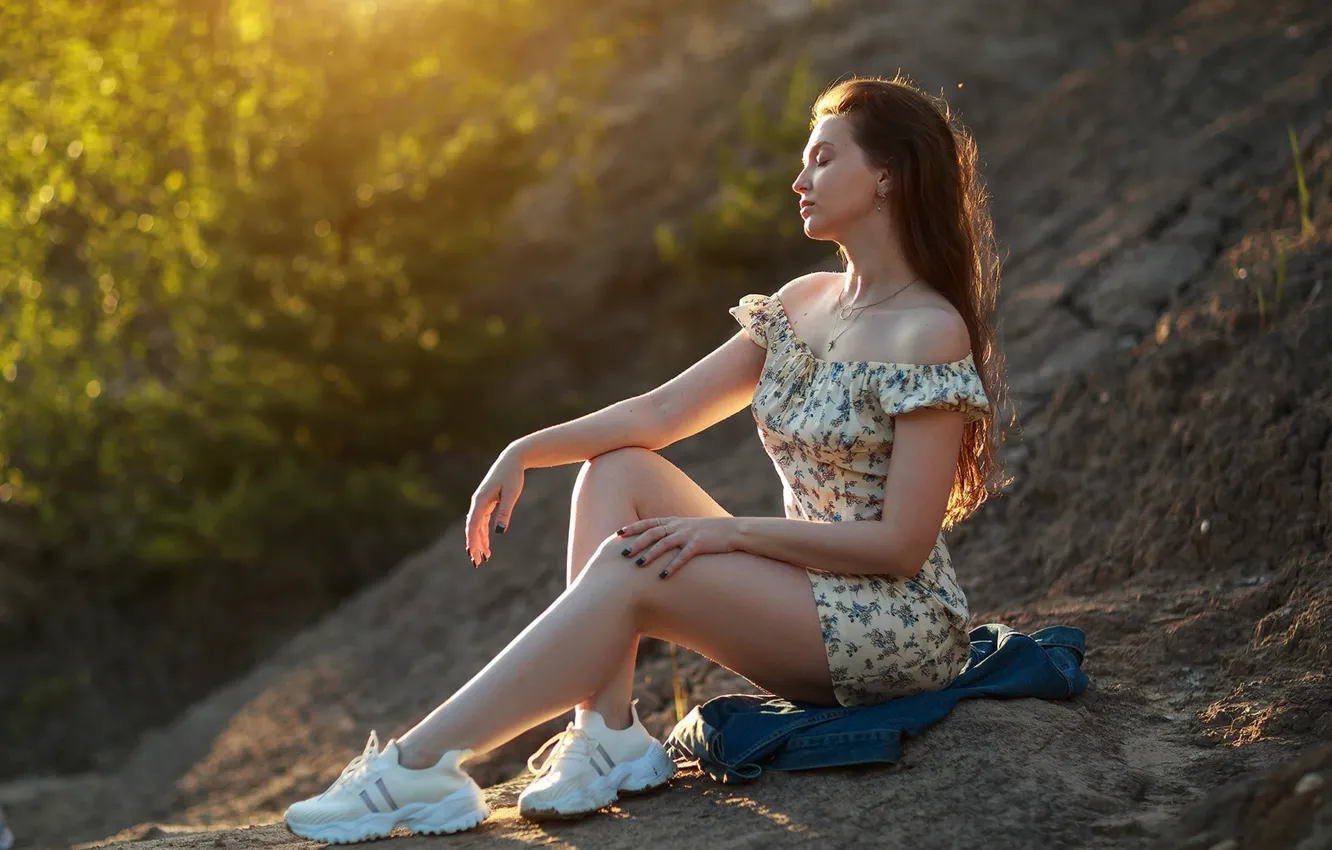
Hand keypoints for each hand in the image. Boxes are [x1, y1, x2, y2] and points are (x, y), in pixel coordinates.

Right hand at [465, 446, 525, 565]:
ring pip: (477, 526)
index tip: (473, 554)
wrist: (513, 459)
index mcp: (480, 500)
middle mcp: (477, 502)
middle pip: (472, 528)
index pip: (473, 525)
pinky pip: (482, 522)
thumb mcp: (511, 494)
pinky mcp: (487, 502)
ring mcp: (481, 502)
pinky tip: (487, 545)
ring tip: (483, 558)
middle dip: (474, 546)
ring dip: (479, 542)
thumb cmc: (512, 475)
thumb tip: (499, 531)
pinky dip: (484, 534)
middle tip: (476, 563)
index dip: (472, 541)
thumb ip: (505, 512)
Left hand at [616, 516, 739, 578]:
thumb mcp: (689, 529)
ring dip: (650, 554)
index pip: (649, 523)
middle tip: (623, 554)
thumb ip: (673, 534)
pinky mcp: (700, 544)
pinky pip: (683, 556)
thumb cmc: (710, 533)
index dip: (633, 528)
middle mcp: (679, 526)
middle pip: (652, 533)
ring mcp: (689, 534)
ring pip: (665, 543)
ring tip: (638, 565)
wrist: (734, 531)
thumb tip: (657, 544)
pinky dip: (672, 566)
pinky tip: (663, 576)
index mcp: (674, 521)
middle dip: (636, 543)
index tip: (618, 534)